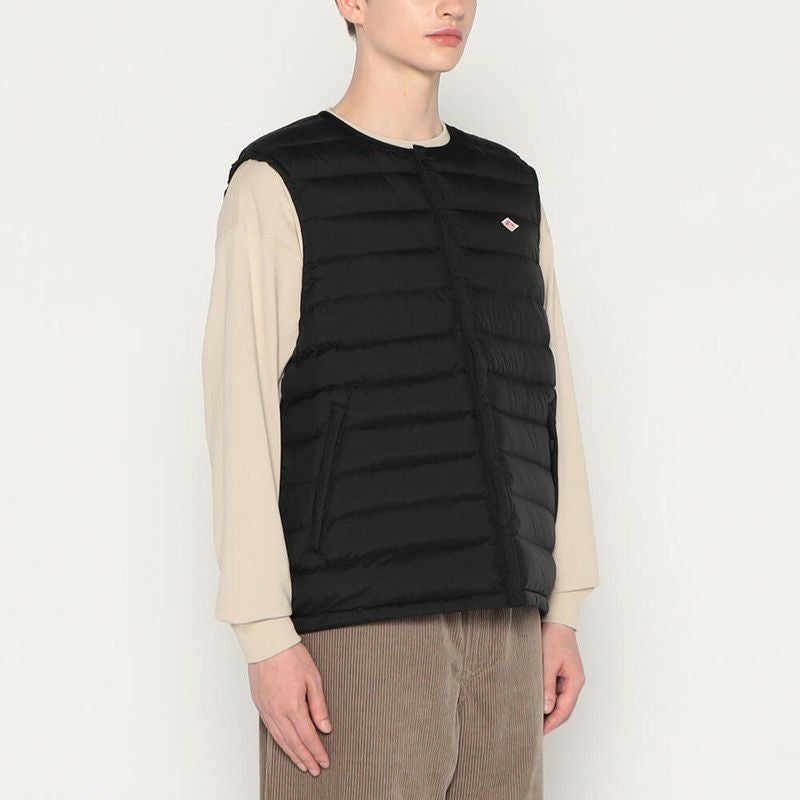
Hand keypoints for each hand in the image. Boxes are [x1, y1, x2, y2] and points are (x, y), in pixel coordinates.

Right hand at [248, 642, 331, 775]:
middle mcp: (277, 712)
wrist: (267, 644)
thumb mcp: (313, 678)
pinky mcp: (260, 706)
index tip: (324, 761)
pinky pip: (271, 731)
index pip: (308, 736)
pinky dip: (280, 743)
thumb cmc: (290, 655)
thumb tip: (325, 727)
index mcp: (293, 706)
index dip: (317, 751)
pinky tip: (286, 747)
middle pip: (294, 743)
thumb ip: (319, 705)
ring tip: (302, 764)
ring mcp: (267, 710)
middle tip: (315, 770)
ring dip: (293, 754)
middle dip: (306, 758)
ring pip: (281, 740)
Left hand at [541, 622, 585, 733]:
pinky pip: (556, 691)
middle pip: (564, 709)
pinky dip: (548, 699)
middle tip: (535, 730)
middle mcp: (574, 682)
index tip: (540, 732)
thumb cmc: (554, 637)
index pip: (564, 710)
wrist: (557, 619)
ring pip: (560, 701)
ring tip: (534, 718)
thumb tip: (547, 708)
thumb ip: (547, 686)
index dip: (552, 723)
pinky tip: (537, 701)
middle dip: (551, 721)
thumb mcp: (548, 662)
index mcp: (575, 681)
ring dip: (549, 711)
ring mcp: (569, 677)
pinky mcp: (561, 672)